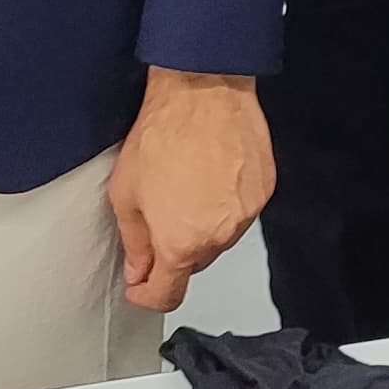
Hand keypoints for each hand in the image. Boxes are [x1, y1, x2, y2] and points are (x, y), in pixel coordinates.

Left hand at [106, 68, 273, 311]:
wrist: (203, 91)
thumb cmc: (163, 133)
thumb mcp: (125, 193)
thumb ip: (134, 242)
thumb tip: (139, 269)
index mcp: (181, 243)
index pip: (167, 295)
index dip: (147, 296)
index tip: (140, 288)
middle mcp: (219, 236)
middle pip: (194, 264)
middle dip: (173, 251)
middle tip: (157, 217)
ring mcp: (246, 214)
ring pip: (219, 237)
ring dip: (201, 226)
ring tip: (186, 186)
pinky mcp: (263, 190)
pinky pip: (240, 212)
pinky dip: (224, 203)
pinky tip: (210, 174)